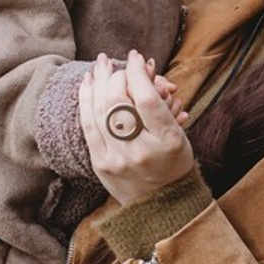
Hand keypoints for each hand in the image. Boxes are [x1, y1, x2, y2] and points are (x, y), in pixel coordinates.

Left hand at [80, 50, 196, 204]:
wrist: (161, 205)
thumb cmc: (173, 160)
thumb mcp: (178, 131)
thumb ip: (161, 100)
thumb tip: (141, 65)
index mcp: (167, 141)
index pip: (147, 98)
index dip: (137, 72)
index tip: (135, 57)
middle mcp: (140, 151)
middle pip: (119, 101)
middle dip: (115, 75)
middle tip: (115, 62)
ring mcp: (117, 159)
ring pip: (100, 110)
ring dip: (97, 81)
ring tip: (99, 64)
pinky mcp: (100, 164)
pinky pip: (88, 125)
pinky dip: (86, 100)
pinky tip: (87, 83)